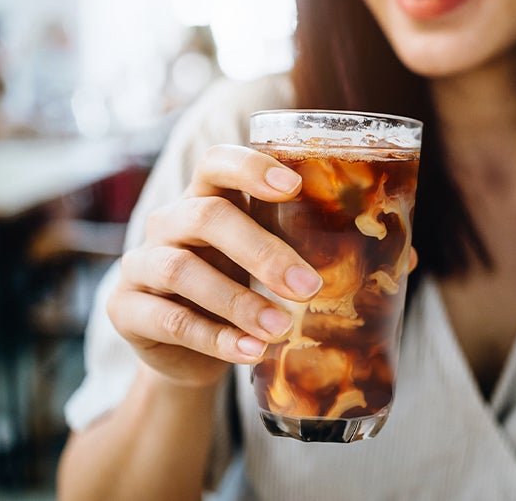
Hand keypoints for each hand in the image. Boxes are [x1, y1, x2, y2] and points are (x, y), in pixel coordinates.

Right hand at [107, 145, 323, 387]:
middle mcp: (168, 223)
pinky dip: (215, 338)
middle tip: (309, 286)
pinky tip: (251, 352)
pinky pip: (170, 319)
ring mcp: (141, 264)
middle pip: (206, 216)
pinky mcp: (125, 308)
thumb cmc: (236, 289)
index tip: (294, 187)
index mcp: (205, 199)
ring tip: (280, 328)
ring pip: (183, 270)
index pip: (216, 163)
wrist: (189, 350)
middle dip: (261, 251)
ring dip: (239, 301)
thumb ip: (303, 249)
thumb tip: (389, 252)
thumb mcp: (262, 262)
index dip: (250, 168)